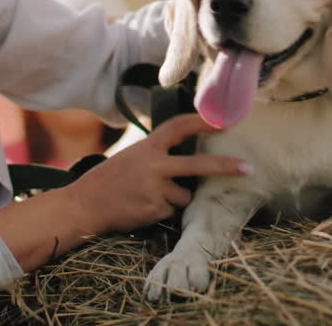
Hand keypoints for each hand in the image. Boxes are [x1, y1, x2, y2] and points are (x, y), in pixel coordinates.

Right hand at [63, 113, 248, 234]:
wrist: (84, 205)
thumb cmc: (107, 180)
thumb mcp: (131, 157)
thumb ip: (156, 155)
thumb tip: (188, 159)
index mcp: (147, 146)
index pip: (179, 127)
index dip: (202, 122)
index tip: (224, 120)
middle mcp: (153, 164)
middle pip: (198, 165)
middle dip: (225, 166)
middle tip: (248, 168)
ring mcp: (155, 188)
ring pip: (184, 195)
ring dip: (174, 198)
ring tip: (147, 197)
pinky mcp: (154, 209)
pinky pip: (171, 211)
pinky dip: (161, 211)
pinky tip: (141, 208)